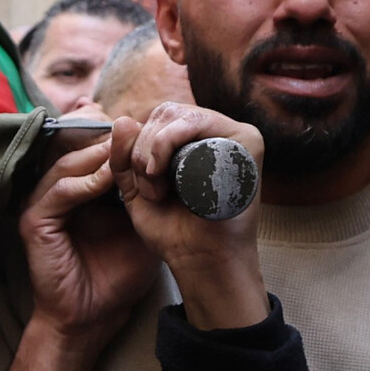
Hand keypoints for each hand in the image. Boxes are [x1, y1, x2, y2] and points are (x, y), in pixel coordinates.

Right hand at [18, 137, 157, 345]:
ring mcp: (42, 206)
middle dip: (113, 146)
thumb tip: (179, 168)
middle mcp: (58, 195)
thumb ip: (149, 199)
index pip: (98, 158)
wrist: (93, 316)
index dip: (125, 147)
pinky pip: (59, 192)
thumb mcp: (143, 230)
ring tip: (128, 153)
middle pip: (82, 154)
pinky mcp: (34, 221)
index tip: (156, 139)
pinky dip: (83, 183)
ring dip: (98, 159)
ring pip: (68, 166)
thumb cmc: (117, 278)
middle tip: (144, 135)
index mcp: (81, 195)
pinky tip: (108, 178)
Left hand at [111, 105, 269, 330]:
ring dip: (153, 152)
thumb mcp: (135, 190)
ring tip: (159, 189)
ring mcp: (234, 134)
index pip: (159, 118)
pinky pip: (197, 121)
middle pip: (166, 112)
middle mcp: (216, 132)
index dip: (137, 144)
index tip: (140, 182)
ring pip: (176, 116)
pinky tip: (166, 176)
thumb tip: (122, 119)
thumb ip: (122, 158)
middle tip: (150, 189)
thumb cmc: (173, 229)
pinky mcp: (247, 141)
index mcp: (194, 140)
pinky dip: (168, 143)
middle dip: (143, 150)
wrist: (200, 258)